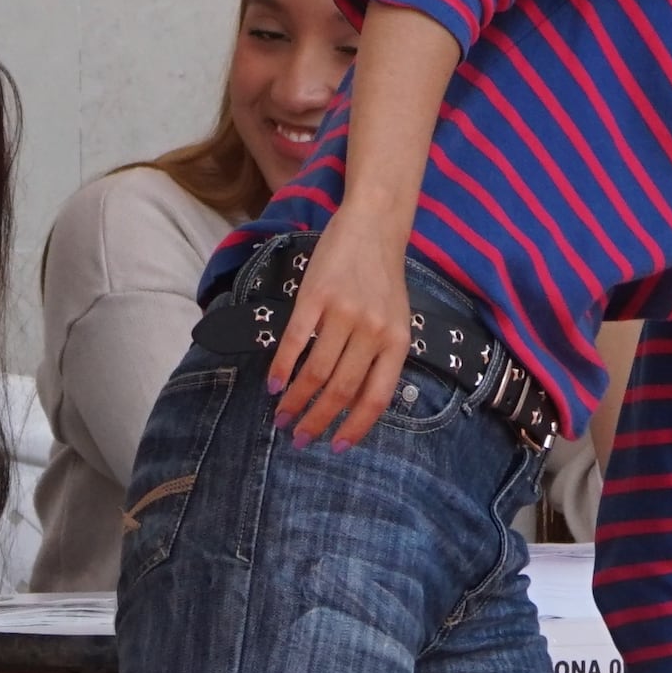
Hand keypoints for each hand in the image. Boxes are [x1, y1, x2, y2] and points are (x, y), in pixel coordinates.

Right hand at [266, 212, 413, 448]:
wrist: (374, 226)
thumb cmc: (383, 278)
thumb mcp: (396, 320)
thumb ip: (380, 357)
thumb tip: (354, 405)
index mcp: (397, 342)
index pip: (376, 398)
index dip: (354, 428)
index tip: (334, 447)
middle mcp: (373, 331)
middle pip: (341, 390)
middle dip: (317, 420)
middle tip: (299, 437)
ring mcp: (344, 313)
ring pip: (317, 371)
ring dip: (296, 400)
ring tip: (282, 416)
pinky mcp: (317, 295)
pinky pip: (296, 340)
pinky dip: (283, 367)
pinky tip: (274, 385)